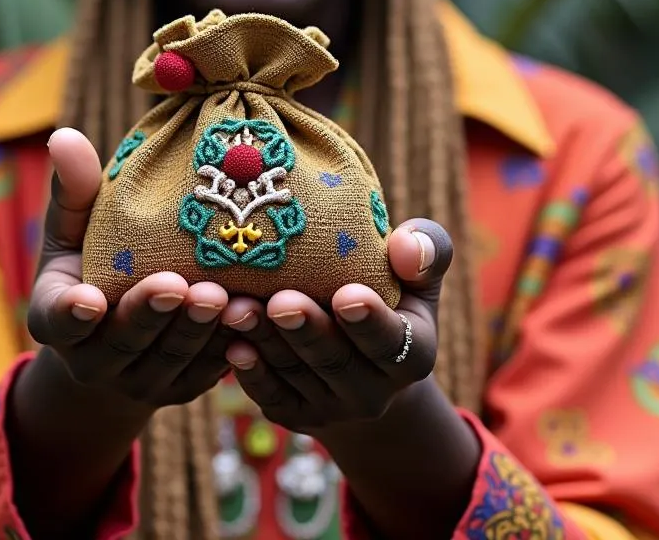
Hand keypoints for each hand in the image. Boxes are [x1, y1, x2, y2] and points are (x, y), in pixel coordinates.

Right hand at [26, 127, 230, 410]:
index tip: (87, 299)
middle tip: (180, 285)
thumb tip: (64, 135)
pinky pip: (209, 372)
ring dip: (197, 332)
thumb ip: (73, 191)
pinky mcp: (183, 389)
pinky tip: (253, 318)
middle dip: (151, 315)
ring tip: (222, 297)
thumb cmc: (94, 260)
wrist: (118, 331)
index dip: (71, 314)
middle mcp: (93, 361)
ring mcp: (140, 382)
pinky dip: (230, 349)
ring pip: (171, 361)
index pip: (58, 319)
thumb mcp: (75, 229)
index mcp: (58, 318)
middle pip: (124, 342)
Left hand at [221, 218, 450, 432]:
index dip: (370, 322)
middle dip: (306, 330)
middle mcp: (375, 391)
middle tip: (280, 300)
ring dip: (265, 341)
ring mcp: (333, 407)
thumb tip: (407, 243)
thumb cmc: (392, 297)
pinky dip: (250, 373)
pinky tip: (231, 344)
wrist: (368, 366)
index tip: (346, 295)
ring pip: (295, 374)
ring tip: (237, 308)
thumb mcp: (418, 276)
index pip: (392, 342)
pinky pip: (271, 396)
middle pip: (335, 361)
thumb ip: (427, 251)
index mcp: (413, 354)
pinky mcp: (297, 415)